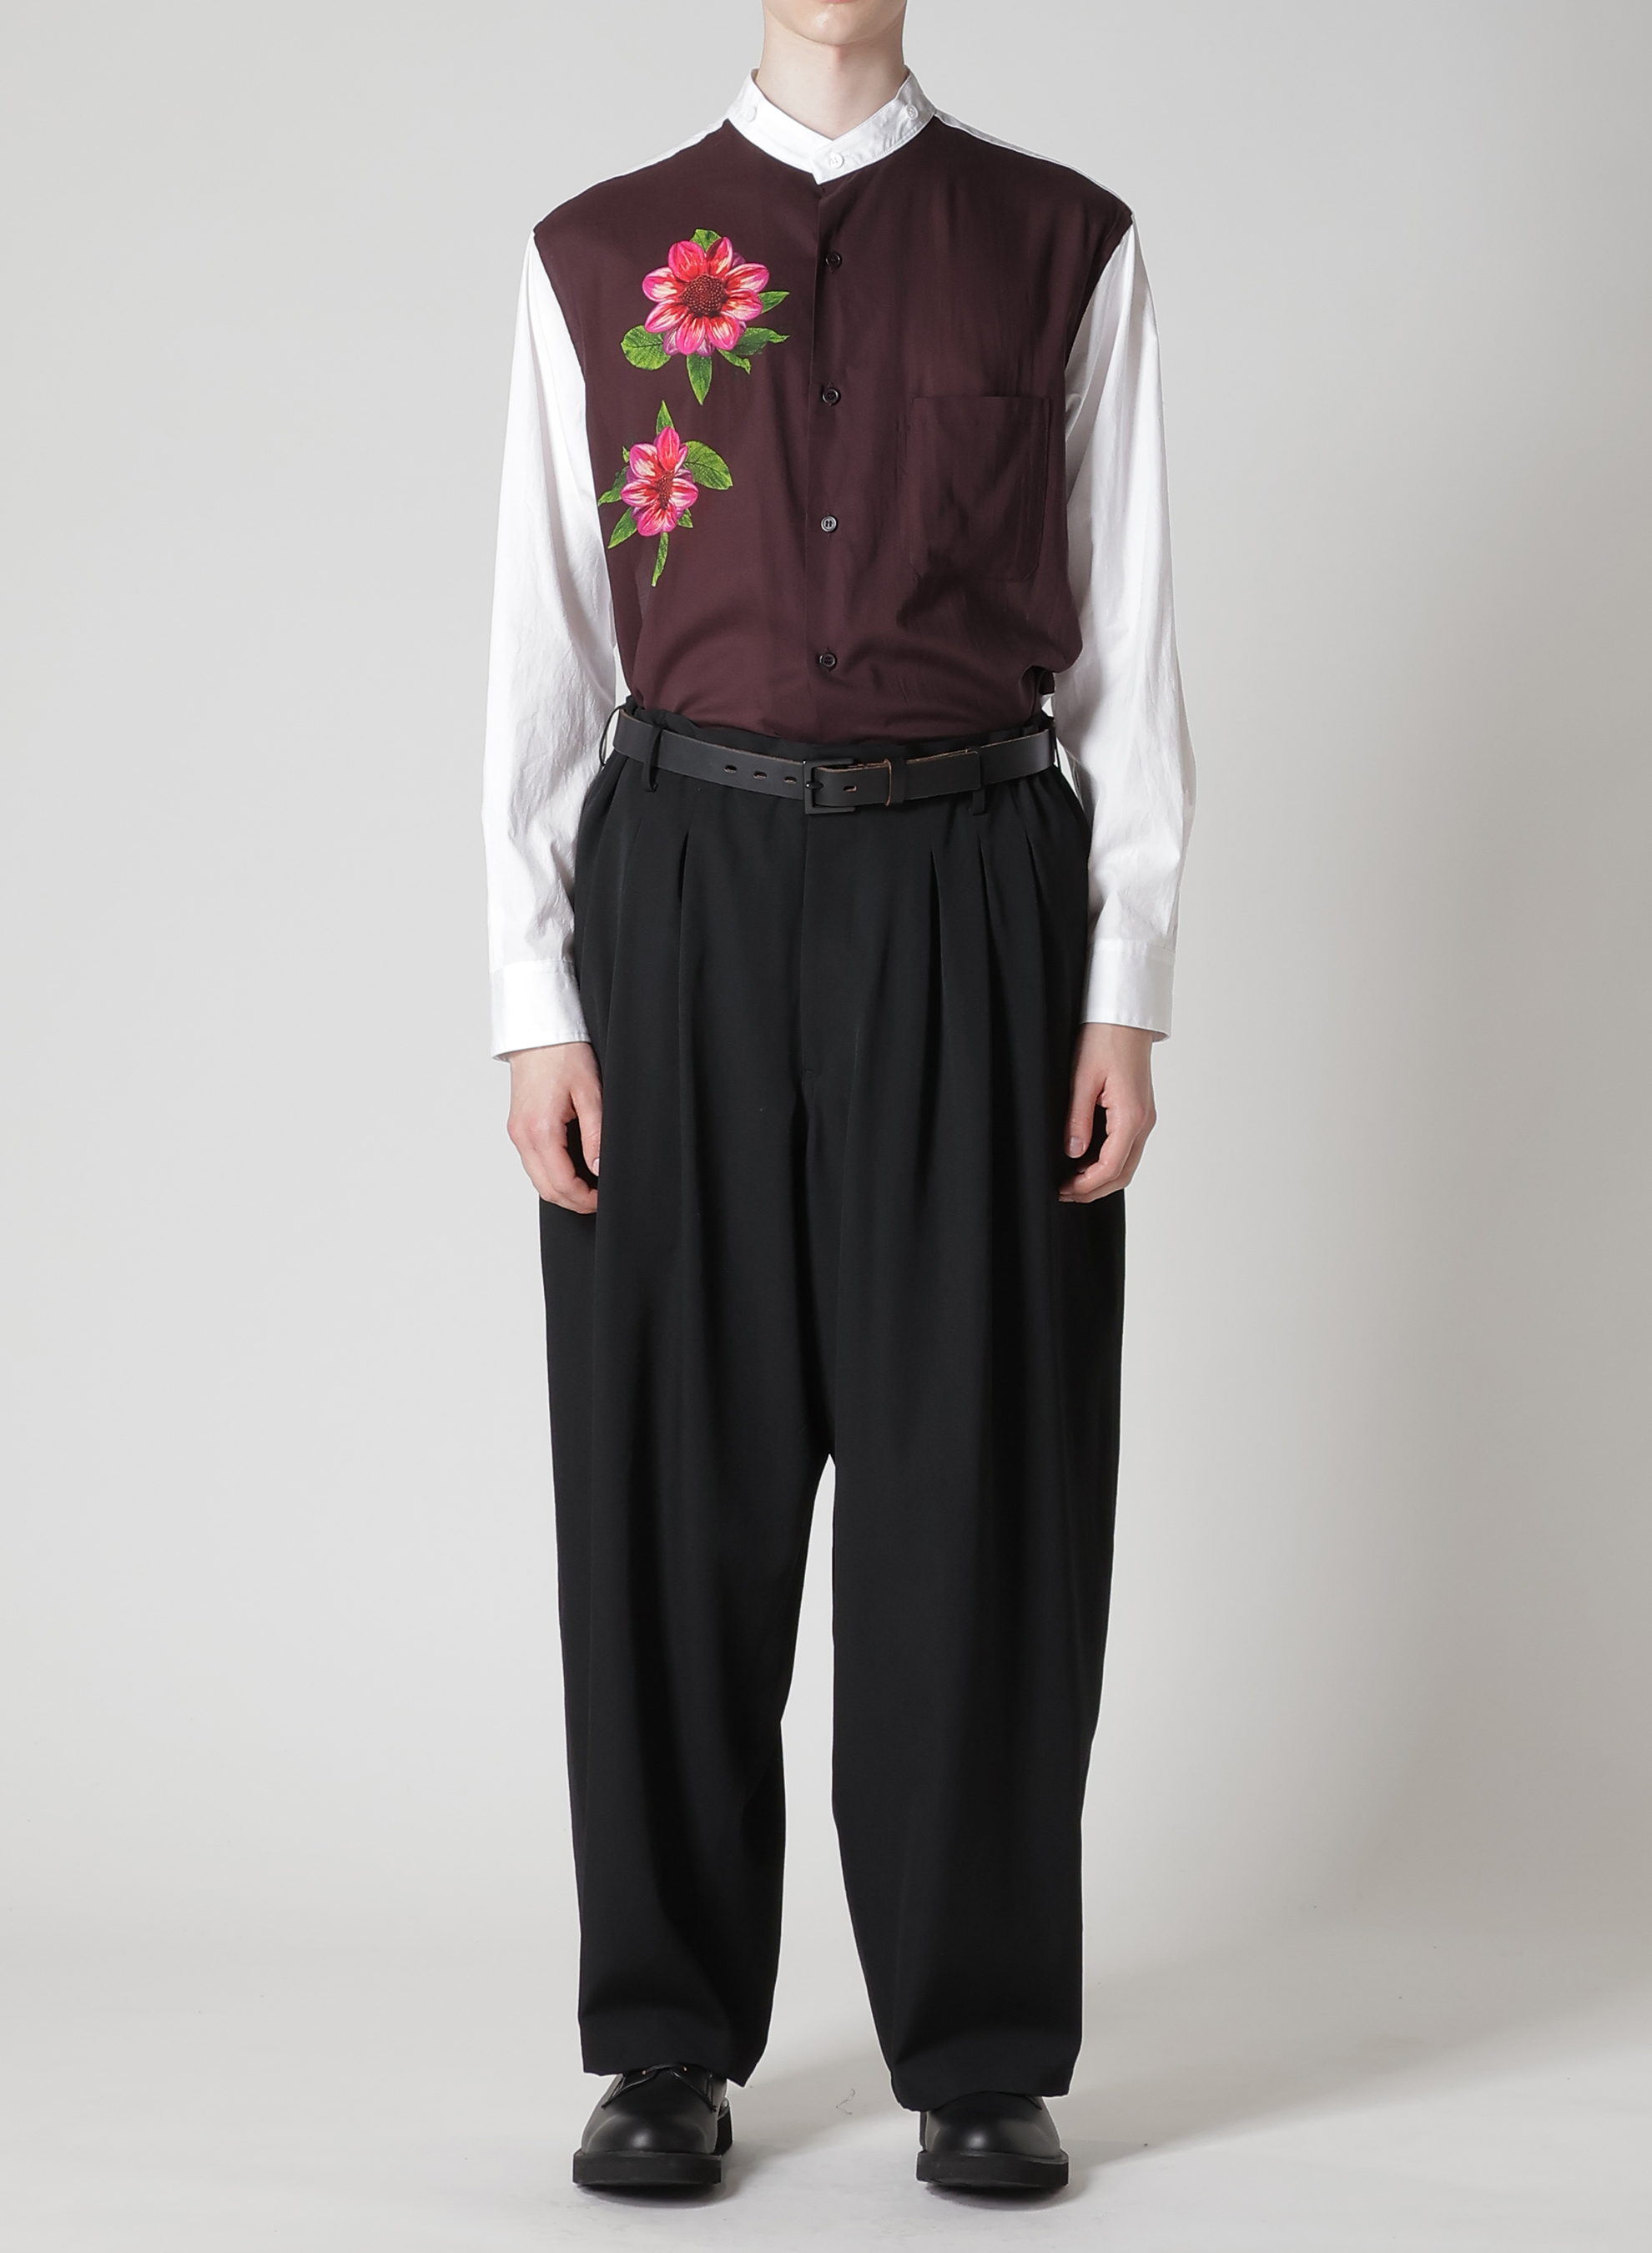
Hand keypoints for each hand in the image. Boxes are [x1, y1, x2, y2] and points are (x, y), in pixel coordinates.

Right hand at [506, 1042, 602, 1212]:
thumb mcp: (591, 1092)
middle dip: (574, 1202)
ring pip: (537, 1179)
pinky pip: (532, 1163)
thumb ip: (596, 1135)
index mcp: (540, 1130)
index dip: (585, 1199)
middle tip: (599, 1199)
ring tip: (589, 1186)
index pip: (562, 1183)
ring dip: (562, 1189)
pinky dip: (551, 1174)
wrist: (539, 1032)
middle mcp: (522, 1135)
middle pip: (546, 1189)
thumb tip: (600, 1169)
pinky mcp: (517, 1127)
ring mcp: (516, 1132)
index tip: (605, 1198)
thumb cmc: (564, 1054)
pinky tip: (572, 1168)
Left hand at [1058, 1022, 1155, 1202]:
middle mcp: (1143, 1122)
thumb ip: (1077, 1118)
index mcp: (1131, 1116)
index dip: (1087, 1185)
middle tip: (1065, 1192)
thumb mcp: (1082, 1079)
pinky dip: (1108, 1162)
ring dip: (1102, 1178)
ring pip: (1127, 1163)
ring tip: (1071, 1180)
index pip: (1111, 1167)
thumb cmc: (1105, 1039)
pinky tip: (1085, 1160)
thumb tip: (1073, 1152)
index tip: (1064, 1189)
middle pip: (1123, 1173)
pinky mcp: (1140, 1113)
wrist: (1125, 1019)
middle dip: (1094, 1189)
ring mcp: (1144, 1118)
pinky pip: (1127, 1148)